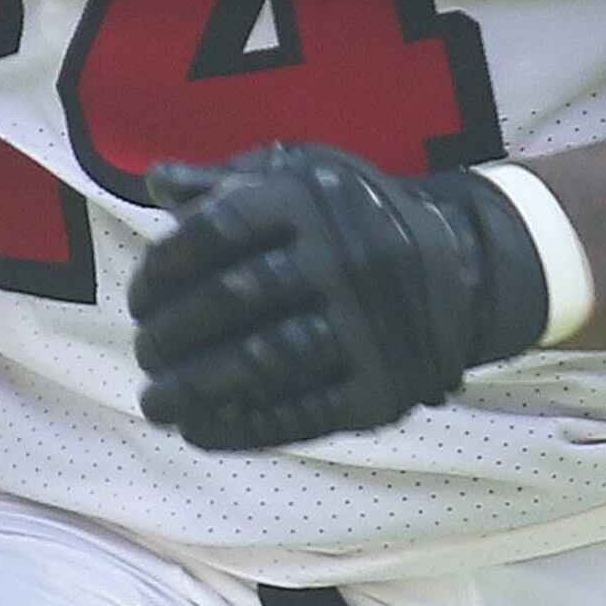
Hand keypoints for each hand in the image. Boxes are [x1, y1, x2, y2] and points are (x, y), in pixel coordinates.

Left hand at [129, 146, 548, 450]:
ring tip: (156, 402)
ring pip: (265, 361)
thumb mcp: (303, 177)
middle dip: (171, 333)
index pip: (215, 230)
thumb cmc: (354, 218)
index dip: (164, 268)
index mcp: (312, 199)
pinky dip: (243, 427)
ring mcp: (368, 324)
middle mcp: (343, 257)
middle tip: (143, 352)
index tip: (140, 298)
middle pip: (234, 298)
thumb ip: (227, 181)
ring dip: (196, 388)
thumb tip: (156, 181)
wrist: (465, 267)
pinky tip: (201, 429)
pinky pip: (303, 412)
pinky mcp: (385, 386)